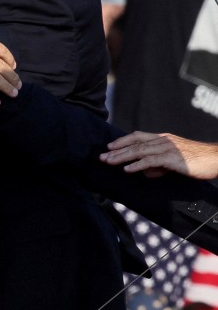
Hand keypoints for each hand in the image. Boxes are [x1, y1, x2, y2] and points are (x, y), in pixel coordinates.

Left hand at [100, 131, 217, 178]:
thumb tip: (144, 172)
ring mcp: (167, 148)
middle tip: (101, 157)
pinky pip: (150, 161)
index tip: (109, 147)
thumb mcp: (173, 163)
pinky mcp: (172, 158)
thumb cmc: (197, 161)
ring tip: (108, 162)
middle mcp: (163, 140)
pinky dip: (137, 165)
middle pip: (134, 143)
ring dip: (122, 157)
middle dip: (116, 150)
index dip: (122, 141)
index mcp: (163, 138)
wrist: (216, 159)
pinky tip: (127, 169)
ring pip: (139, 151)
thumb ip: (158, 166)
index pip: (138, 137)